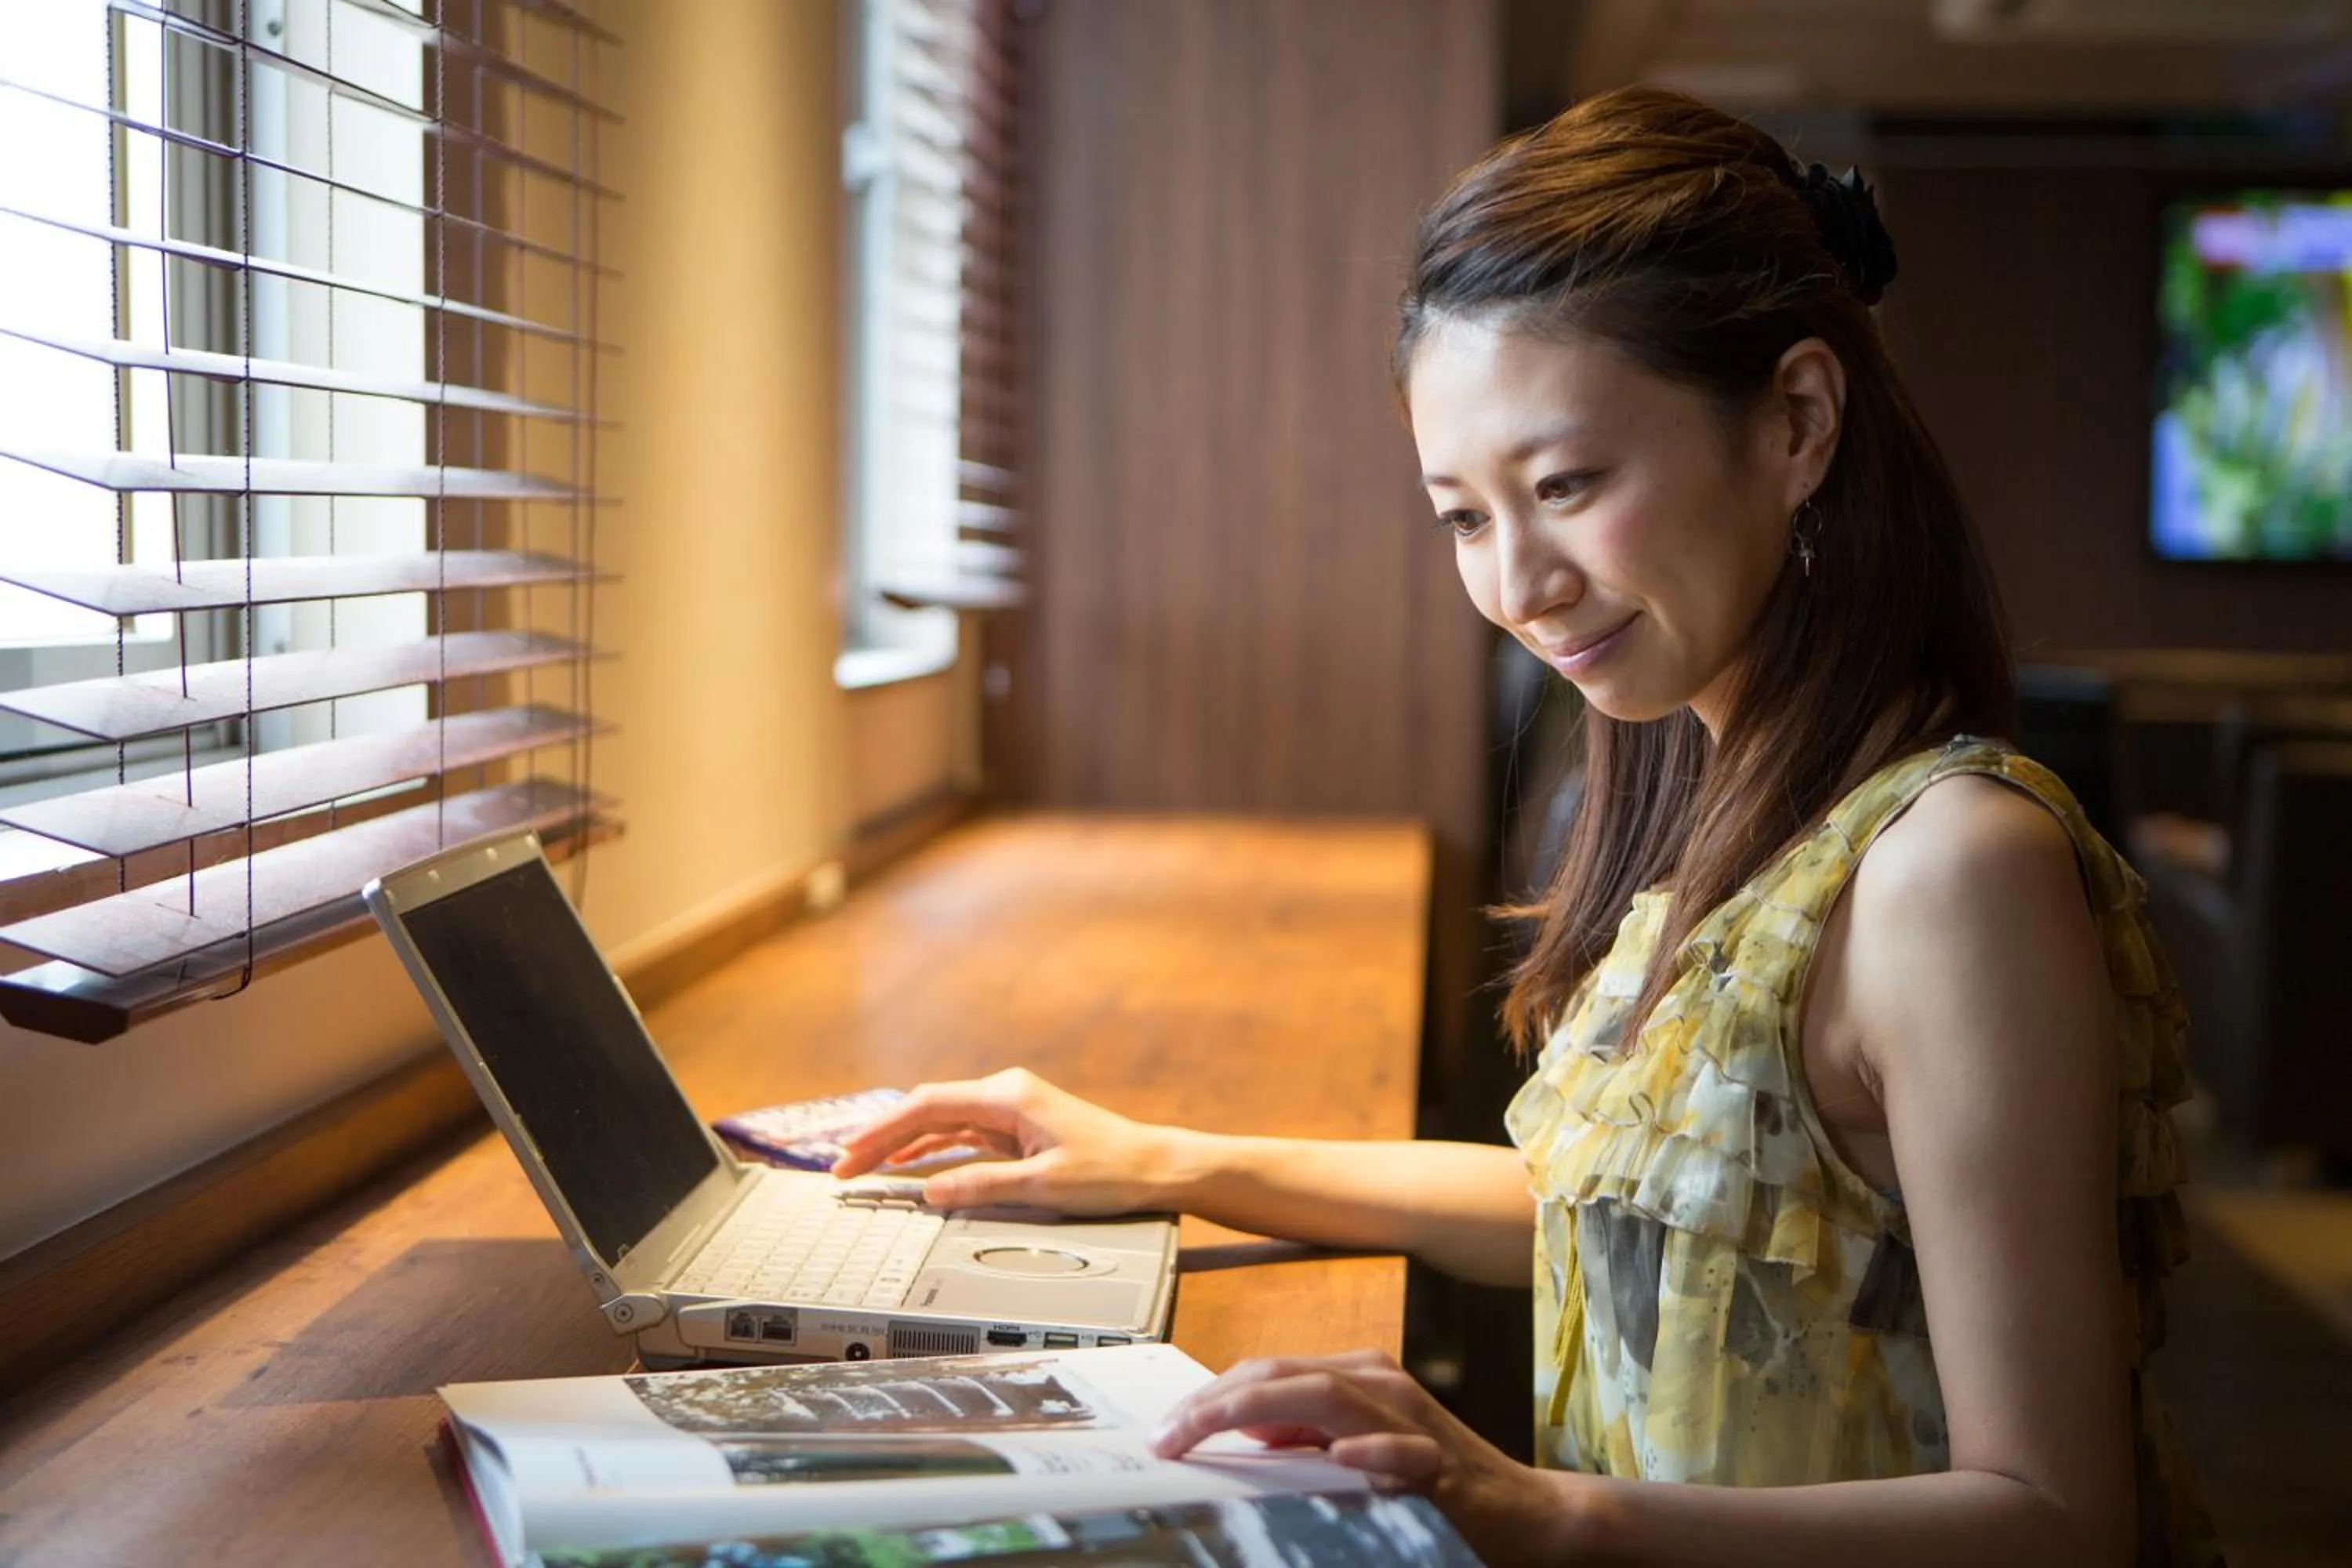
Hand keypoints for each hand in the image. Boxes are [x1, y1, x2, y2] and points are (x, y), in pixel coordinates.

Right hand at [830, 1067, 1186, 1213]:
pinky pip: (962, 1135)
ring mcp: (1011, 1111)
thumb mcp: (1044, 1186)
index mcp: (1008, 1096)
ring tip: (862, 1167)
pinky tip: (909, 1165)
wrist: (1157, 1167)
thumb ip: (982, 1186)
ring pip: (941, 1123)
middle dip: (881, 1137)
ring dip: (902, 1144)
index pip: (928, 1106)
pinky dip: (931, 1149)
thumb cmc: (1112, 1172)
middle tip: (841, 1166)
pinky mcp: (1019, 1130)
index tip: (850, 1154)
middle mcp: (1006, 1095)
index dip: (882, 1131)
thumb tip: (930, 1191)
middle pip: (927, 1110)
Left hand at [1149, 1350, 1587, 1566]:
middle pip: (1280, 1373)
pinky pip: (1400, 1450)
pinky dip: (1367, 1449)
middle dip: (1213, 1403)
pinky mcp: (1441, 1462)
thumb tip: (1240, 1433)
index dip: (1208, 1399)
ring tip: (1206, 1431)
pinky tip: (1338, 1457)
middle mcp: (1377, 1383)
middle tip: (1165, 1437)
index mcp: (1353, 1379)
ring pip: (1325, 1392)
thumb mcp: (1353, 1455)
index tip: (1163, 1433)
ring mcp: (1410, 1418)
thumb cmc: (1435, 1487)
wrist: (1527, 1515)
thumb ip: (1303, 1439)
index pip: (1264, 1374)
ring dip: (1258, 1409)